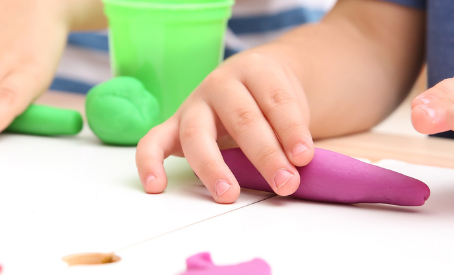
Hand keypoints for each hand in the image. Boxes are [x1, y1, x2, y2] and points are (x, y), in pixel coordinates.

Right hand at [135, 51, 314, 202]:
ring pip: (198, 134)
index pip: (276, 101)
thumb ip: (291, 133)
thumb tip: (295, 166)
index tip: (304, 158)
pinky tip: (156, 186)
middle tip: (285, 183)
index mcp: (255, 71)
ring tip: (228, 194)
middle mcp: (220, 84)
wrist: (252, 80)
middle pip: (242, 119)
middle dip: (265, 155)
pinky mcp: (173, 126)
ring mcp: (193, 105)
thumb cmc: (272, 99)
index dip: (291, 130)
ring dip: (213, 167)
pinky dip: (149, 163)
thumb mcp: (290, 106)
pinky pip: (153, 142)